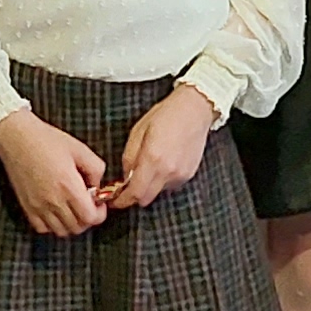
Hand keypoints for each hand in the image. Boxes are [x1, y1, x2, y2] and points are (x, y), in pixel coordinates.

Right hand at [0, 110, 112, 237]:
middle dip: (87, 219)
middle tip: (87, 205)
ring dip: (71, 224)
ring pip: (61, 231)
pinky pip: (42, 228)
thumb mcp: (80, 149)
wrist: (17, 137)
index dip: (99, 214)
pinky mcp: (27, 207)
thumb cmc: (47, 140)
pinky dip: (52, 225)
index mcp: (69, 186)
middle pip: (77, 227)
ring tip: (72, 208)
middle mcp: (53, 200)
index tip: (99, 204)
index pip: (90, 217)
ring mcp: (38, 206)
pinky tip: (56, 211)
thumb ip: (96, 170)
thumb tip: (98, 188)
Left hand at [104, 83, 217, 211]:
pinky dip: (162, 179)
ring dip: (149, 185)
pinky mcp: (189, 174)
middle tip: (128, 185)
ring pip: (157, 192)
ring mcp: (180, 175)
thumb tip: (125, 178)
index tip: (115, 201)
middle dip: (134, 196)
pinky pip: (169, 185)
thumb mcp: (138, 131)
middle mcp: (168, 171)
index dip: (122, 201)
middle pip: (145, 199)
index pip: (135, 193)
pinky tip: (165, 162)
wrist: (195, 110)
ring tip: (151, 164)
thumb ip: (129, 158)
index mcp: (153, 159)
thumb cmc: (166, 115)